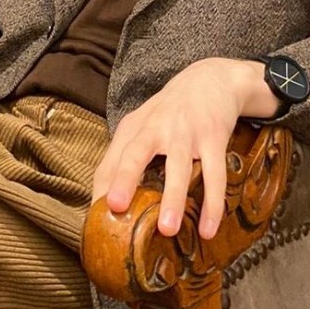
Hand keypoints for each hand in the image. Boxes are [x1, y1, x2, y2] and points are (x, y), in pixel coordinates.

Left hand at [92, 58, 276, 239]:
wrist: (211, 79)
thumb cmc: (171, 111)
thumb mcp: (143, 125)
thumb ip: (126, 156)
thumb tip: (107, 203)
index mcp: (134, 128)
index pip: (110, 161)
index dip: (101, 190)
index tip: (95, 221)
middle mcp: (157, 127)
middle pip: (136, 153)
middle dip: (125, 179)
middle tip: (116, 207)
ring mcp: (186, 132)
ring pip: (178, 166)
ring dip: (173, 198)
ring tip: (168, 230)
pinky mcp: (213, 137)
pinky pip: (214, 174)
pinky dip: (212, 203)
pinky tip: (208, 229)